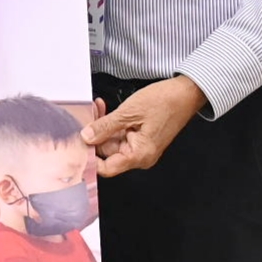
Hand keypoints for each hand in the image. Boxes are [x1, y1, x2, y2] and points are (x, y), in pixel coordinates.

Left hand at [83, 75, 206, 175]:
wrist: (185, 93)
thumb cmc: (164, 102)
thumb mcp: (128, 112)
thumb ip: (105, 127)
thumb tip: (86, 137)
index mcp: (139, 155)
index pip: (107, 168)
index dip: (90, 159)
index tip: (75, 145)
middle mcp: (140, 156)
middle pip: (108, 152)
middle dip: (95, 133)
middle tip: (85, 116)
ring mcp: (141, 147)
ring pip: (112, 140)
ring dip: (102, 125)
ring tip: (97, 107)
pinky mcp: (141, 137)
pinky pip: (120, 133)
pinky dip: (112, 123)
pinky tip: (104, 109)